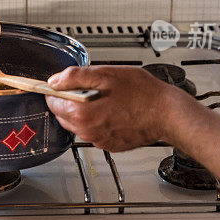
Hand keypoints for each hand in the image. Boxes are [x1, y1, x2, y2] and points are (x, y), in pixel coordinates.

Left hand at [46, 65, 192, 150]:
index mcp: (82, 114)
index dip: (56, 90)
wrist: (168, 114)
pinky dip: (97, 121)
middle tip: (87, 87)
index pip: (52, 102)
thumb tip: (55, 80)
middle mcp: (88, 131)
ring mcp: (99, 140)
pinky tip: (112, 110)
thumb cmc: (143, 94)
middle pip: (63, 115)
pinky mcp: (110, 145)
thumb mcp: (106, 74)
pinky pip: (94, 131)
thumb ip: (75, 77)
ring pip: (78, 124)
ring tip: (103, 97)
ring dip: (83, 111)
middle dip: (69, 101)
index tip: (62, 84)